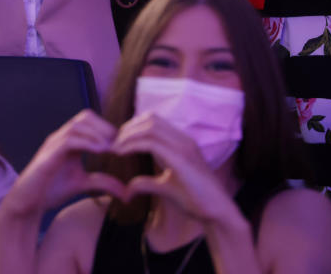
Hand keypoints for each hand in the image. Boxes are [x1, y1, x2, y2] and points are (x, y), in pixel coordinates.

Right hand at [1, 110, 126, 218]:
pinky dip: (87, 142)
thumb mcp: (83, 184)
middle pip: (85, 117)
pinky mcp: (48, 155)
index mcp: (69, 141)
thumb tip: (127, 192)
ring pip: (77, 125)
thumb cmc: (50, 190)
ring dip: (97, 133)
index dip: (108, 128)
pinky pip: (69, 140)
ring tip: (112, 147)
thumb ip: (103, 182)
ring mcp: (53, 144)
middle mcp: (60, 137)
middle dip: (104, 127)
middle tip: (120, 143)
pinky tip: (100, 151)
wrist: (27, 203)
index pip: (90, 121)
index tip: (124, 143)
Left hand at [111, 112, 241, 225]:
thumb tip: (127, 189)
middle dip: (128, 128)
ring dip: (128, 135)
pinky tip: (122, 154)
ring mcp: (184, 146)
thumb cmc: (195, 200)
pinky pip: (152, 143)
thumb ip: (146, 183)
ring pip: (150, 126)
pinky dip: (133, 144)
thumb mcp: (165, 188)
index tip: (118, 142)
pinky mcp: (181, 158)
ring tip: (115, 148)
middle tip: (113, 143)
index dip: (133, 127)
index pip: (154, 121)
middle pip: (150, 118)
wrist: (216, 212)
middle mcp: (183, 139)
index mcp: (181, 142)